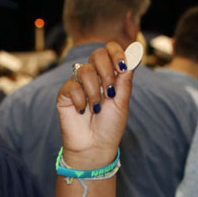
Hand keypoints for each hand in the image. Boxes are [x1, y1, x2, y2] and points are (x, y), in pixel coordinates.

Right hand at [56, 42, 132, 169]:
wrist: (95, 146)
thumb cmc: (110, 126)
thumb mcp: (122, 102)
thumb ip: (125, 80)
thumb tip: (132, 56)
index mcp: (109, 74)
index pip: (110, 50)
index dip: (117, 53)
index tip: (123, 66)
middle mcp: (93, 76)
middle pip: (97, 54)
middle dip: (107, 72)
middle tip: (110, 92)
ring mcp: (78, 84)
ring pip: (85, 71)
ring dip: (95, 91)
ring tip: (96, 108)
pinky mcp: (65, 94)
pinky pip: (72, 86)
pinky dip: (80, 100)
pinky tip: (82, 111)